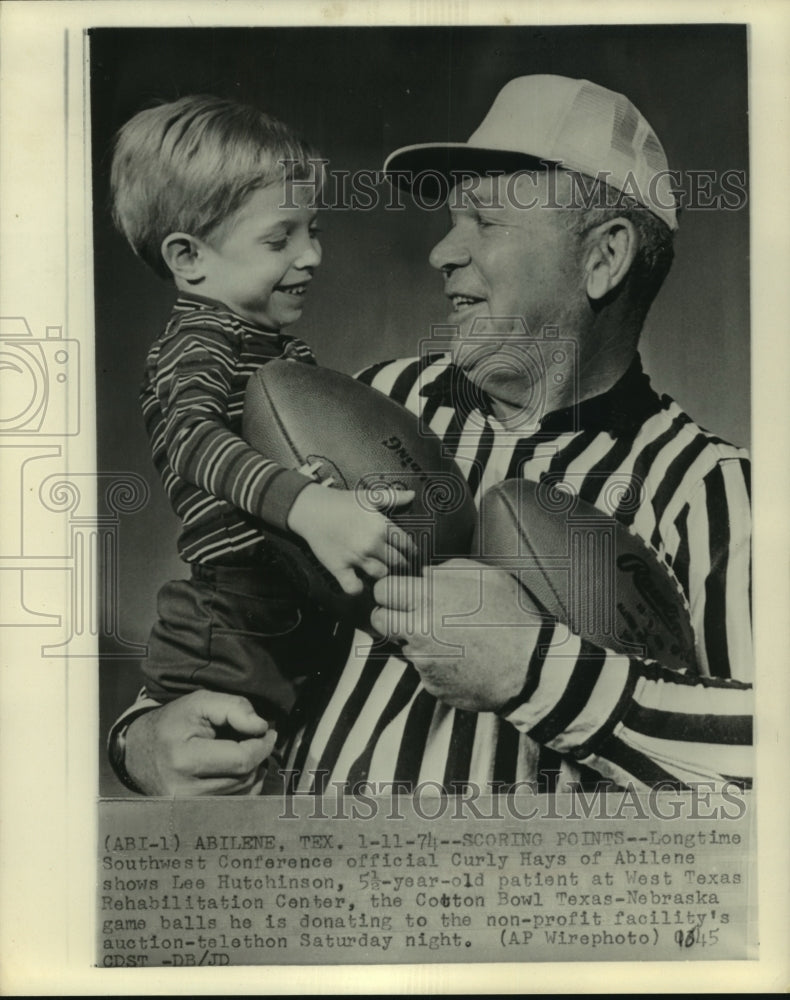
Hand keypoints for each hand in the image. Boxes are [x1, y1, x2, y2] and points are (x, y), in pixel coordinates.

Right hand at [124, 691, 277, 795]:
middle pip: (244, 777)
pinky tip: (238, 770)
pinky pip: (235, 804)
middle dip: (258, 756)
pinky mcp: (192, 816)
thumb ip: (233, 708)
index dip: (262, 745)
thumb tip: (261, 727)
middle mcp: (183, 791)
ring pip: (243, 792)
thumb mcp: (200, 703)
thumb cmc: (172, 724)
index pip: (241, 760)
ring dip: (253, 771)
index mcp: (183, 760)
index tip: (269, 732)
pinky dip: (245, 786)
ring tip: (244, 751)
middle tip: (256, 738)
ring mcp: (187, 808)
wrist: (139, 751)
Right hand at [287, 484, 417, 594]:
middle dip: (399, 563)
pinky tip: (358, 582)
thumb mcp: (368, 496)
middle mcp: (371, 544)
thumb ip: (393, 497)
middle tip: (397, 563)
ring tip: (378, 569)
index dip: (411, 550)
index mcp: (381, 526)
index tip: (411, 554)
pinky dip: (357, 588)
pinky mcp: (339, 567)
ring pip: (380, 575)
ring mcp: (355, 557)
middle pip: (397, 562)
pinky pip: (354, 587)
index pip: (406, 545)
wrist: (311, 509)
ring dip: (381, 573)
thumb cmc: (341, 502)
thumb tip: (412, 495)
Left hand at [371, 558, 545, 711]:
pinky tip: (460, 659)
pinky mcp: (431, 684)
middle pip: (379, 619)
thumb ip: (448, 570)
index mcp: (431, 598)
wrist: (533, 667)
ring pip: (400, 645)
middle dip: (389, 615)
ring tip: (449, 638)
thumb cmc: (513, 617)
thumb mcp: (487, 577)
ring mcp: (424, 660)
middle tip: (409, 615)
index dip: (391, 590)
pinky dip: (435, 665)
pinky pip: (422, 670)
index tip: (403, 594)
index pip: (383, 590)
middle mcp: (420, 629)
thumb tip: (424, 574)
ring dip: (415, 641)